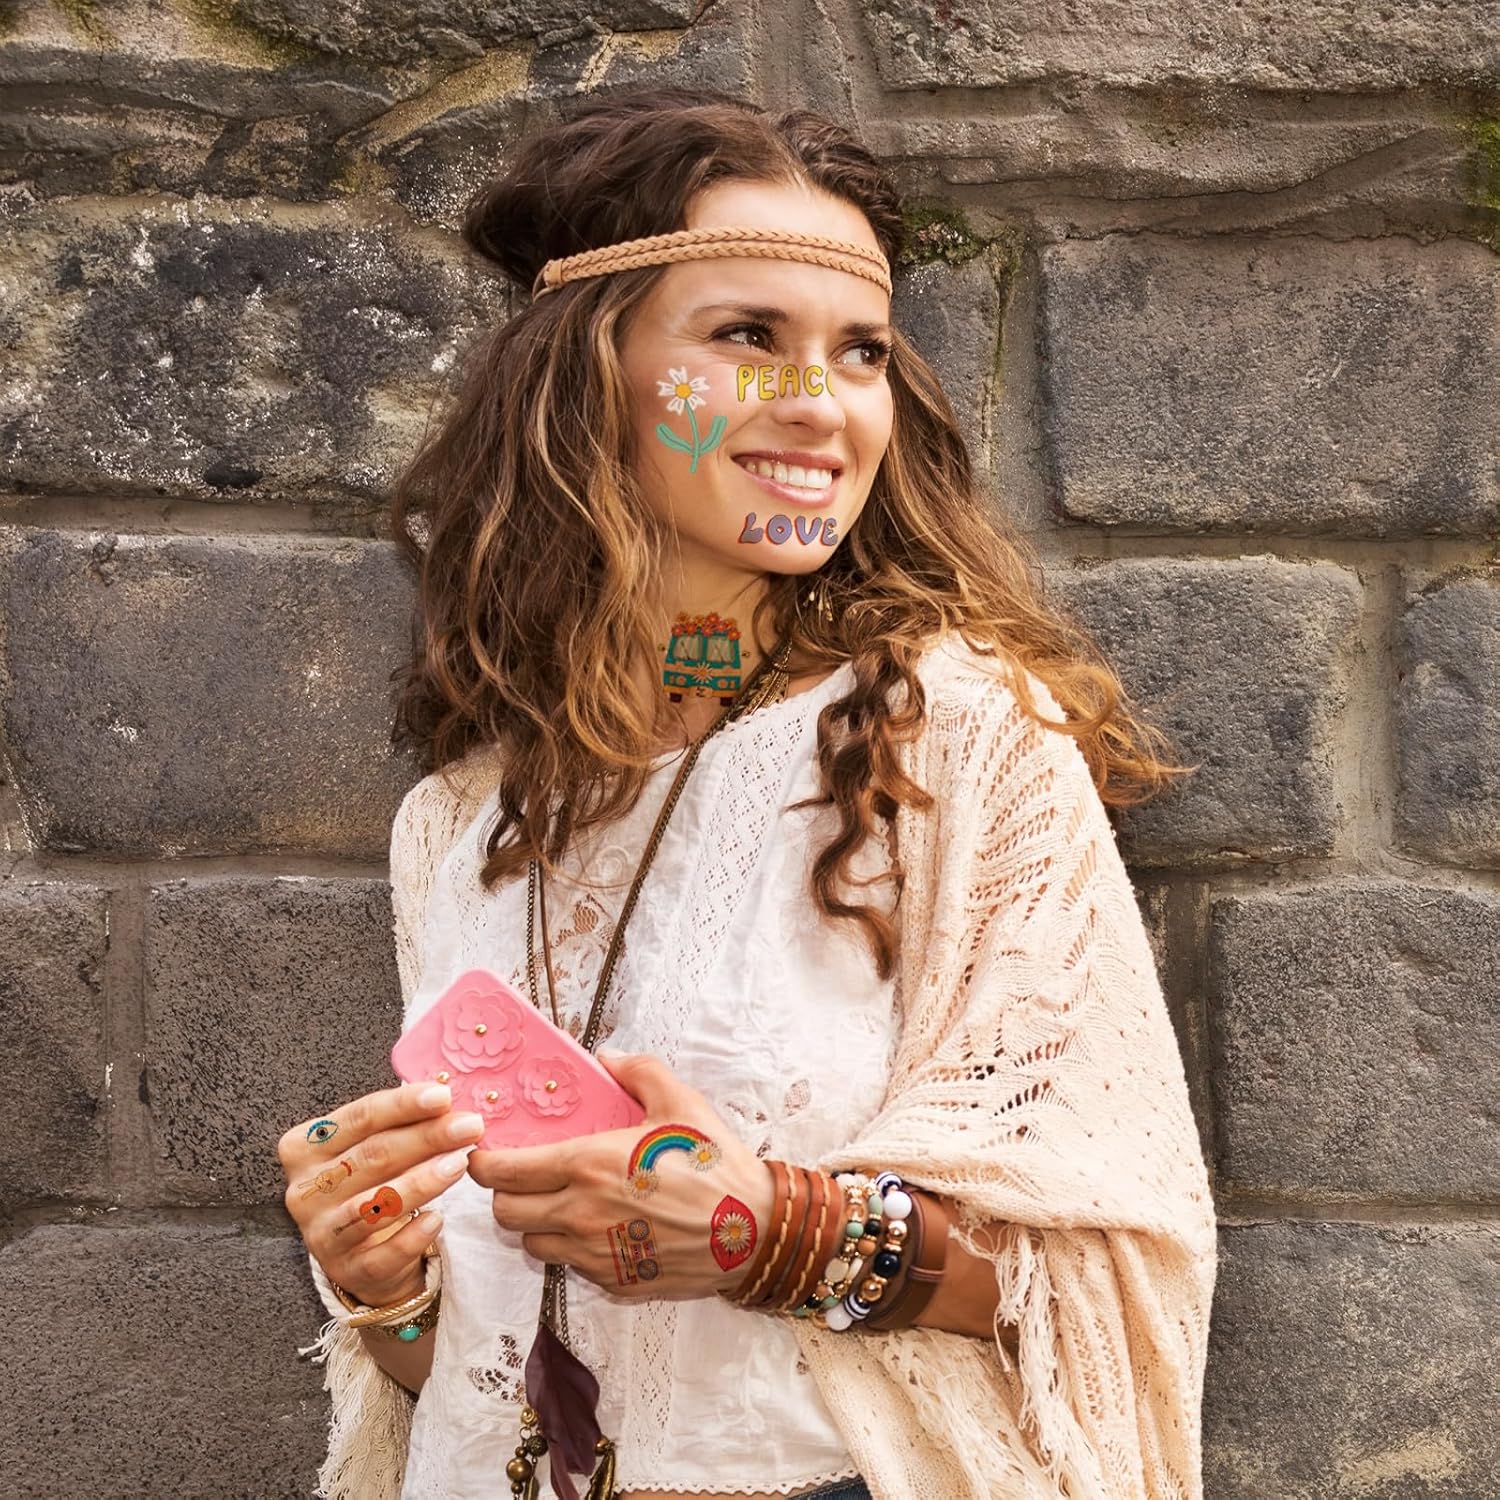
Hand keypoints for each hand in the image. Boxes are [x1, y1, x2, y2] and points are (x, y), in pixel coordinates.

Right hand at [277, 1080, 486, 1307]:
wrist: (359, 1249)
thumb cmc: (369, 1180)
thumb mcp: (372, 1145)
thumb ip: (400, 1123)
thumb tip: (446, 1102)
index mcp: (305, 1147)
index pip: (358, 1118)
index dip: (403, 1105)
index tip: (443, 1096)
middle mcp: (304, 1190)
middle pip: (371, 1156)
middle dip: (426, 1138)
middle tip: (470, 1127)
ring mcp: (321, 1234)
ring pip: (373, 1206)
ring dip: (421, 1182)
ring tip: (460, 1163)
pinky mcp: (345, 1269)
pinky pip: (383, 1254)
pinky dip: (412, 1236)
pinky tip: (438, 1220)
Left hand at [465, 1051, 775, 1301]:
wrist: (753, 1230)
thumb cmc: (715, 1164)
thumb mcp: (681, 1103)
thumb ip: (638, 1072)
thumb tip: (606, 1056)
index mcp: (588, 1165)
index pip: (502, 1172)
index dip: (484, 1162)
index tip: (486, 1152)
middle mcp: (580, 1214)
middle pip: (505, 1213)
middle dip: (504, 1193)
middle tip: (523, 1176)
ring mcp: (594, 1255)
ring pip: (531, 1244)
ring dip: (535, 1224)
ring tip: (560, 1203)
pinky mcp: (613, 1282)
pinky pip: (569, 1267)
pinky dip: (571, 1249)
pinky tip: (598, 1227)